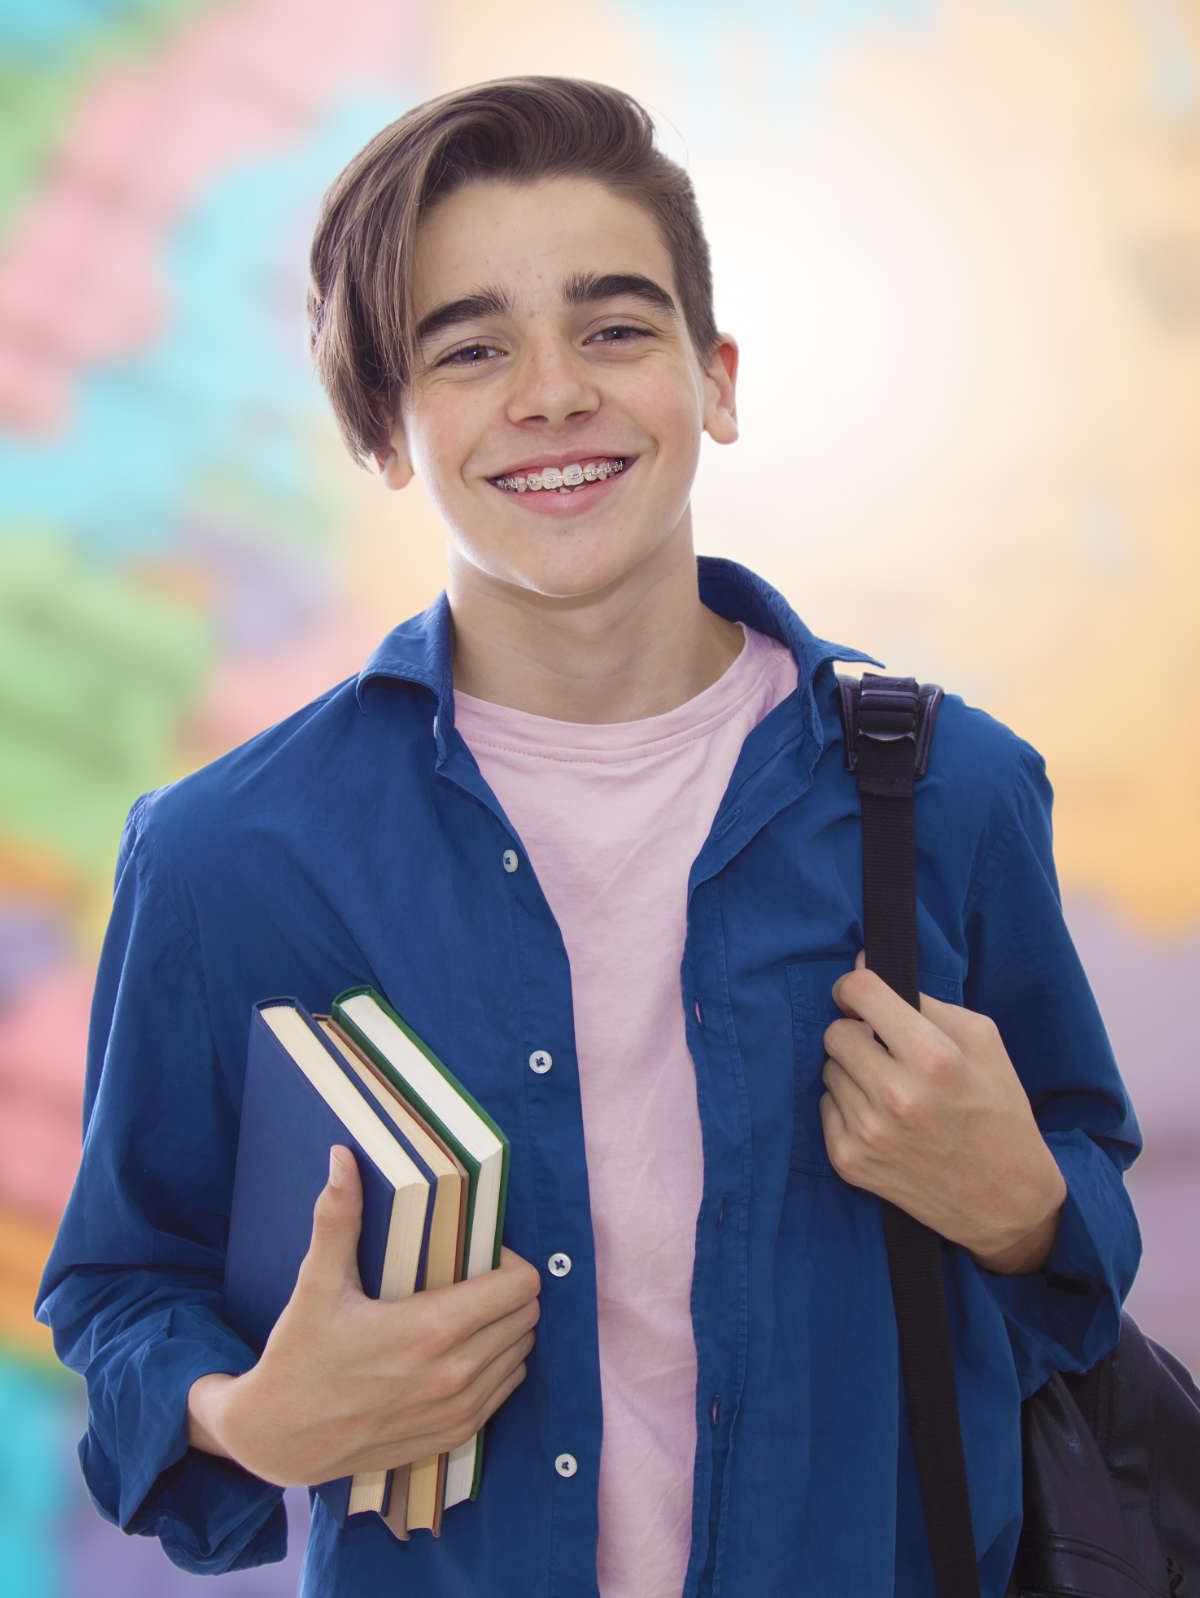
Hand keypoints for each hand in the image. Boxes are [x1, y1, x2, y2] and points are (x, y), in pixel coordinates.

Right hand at [188, 1146, 540, 1485]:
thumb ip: (338, 1219)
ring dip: (506, 1329)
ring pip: (522, 1352)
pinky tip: (462, 1352)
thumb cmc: (299, 1356)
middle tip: (474, 1279)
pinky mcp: (456, 1436)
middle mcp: (456, 1373)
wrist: (279, 1440)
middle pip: (527, 1316)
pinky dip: (498, 1365)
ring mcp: (459, 1410)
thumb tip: (342, 1158)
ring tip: (468, 1313)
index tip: (480, 1254)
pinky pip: (507, 1389)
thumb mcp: (317, 1284)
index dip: (510, 1261)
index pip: (521, 1286)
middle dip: (509, 1290)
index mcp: (432, 1330)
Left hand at [818, 952, 1066, 1273]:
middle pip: (835, 1032)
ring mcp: (868, 1132)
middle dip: (857, 1033)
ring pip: (828, 1069)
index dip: (854, 987)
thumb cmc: (998, 1109)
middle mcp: (896, 1095)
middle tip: (885, 1051)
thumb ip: (923, 999)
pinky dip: (848, 1107)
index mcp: (934, 1058)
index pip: (860, 994)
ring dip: (853, 1072)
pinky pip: (825, 1107)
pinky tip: (883, 1120)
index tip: (859, 996)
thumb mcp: (983, 1041)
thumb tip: (863, 964)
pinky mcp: (849, 1162)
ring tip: (892, 1090)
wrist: (1005, 1200)